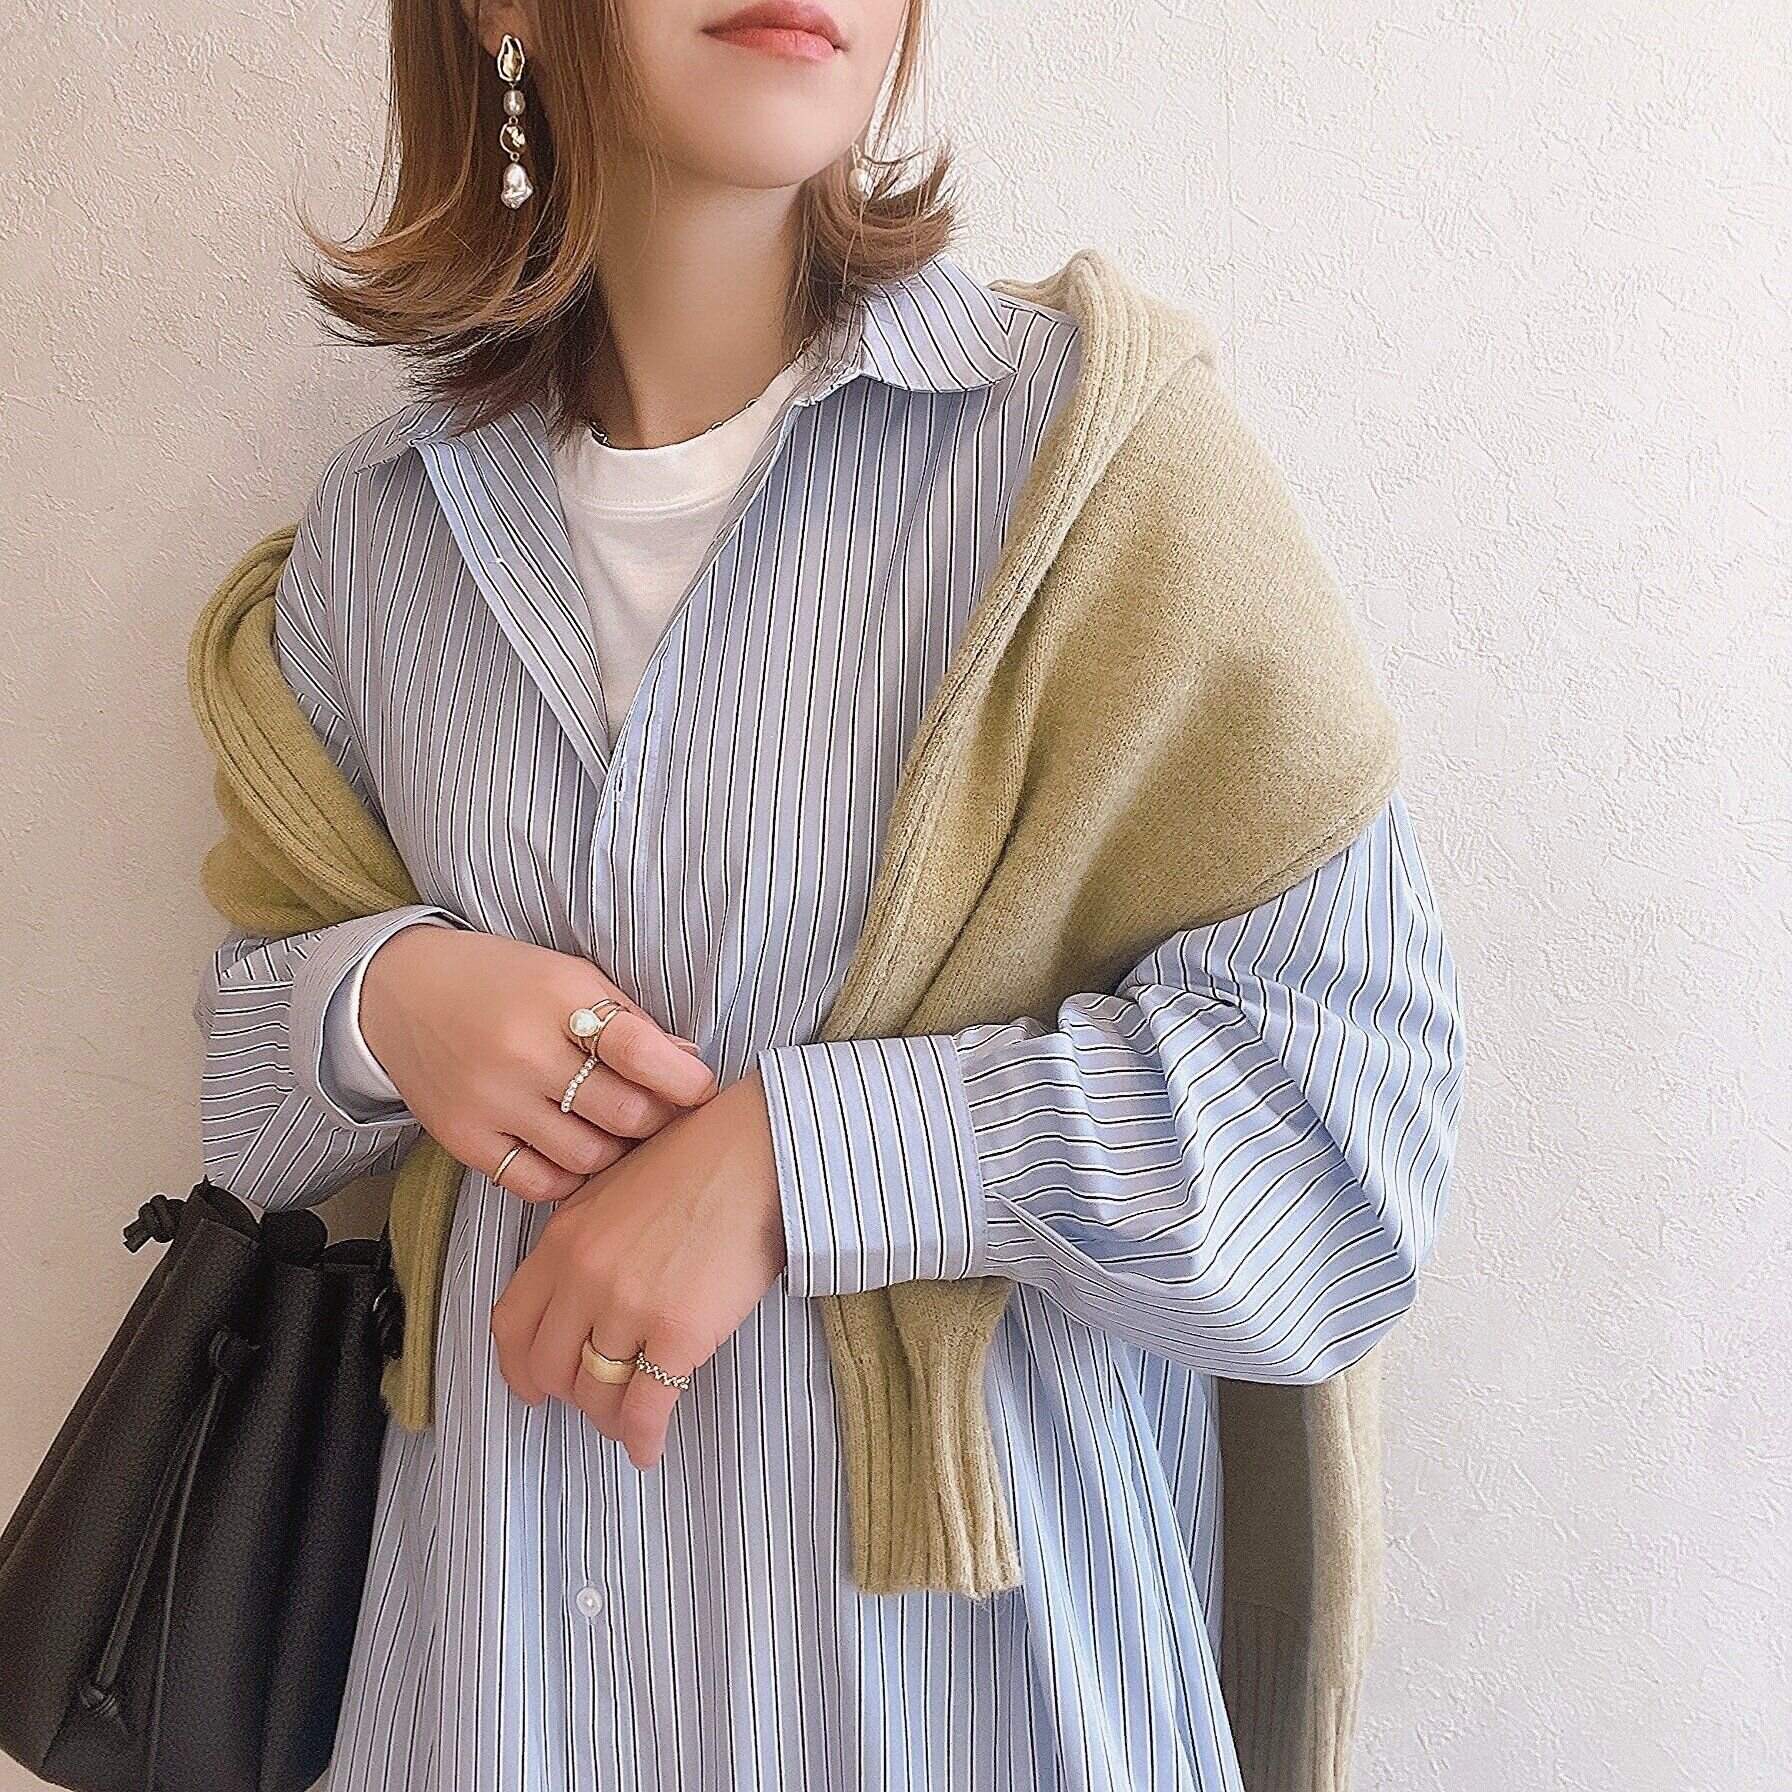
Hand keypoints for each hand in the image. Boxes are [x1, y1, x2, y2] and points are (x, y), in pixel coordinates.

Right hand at [359, 923, 717, 1200]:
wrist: (400, 992)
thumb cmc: (502, 981)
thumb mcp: (569, 976)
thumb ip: (629, 1021)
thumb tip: (689, 1064)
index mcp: (557, 997)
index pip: (637, 1048)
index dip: (683, 1078)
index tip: (701, 1089)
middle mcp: (522, 1052)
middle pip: (623, 1113)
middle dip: (658, 1120)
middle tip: (661, 1114)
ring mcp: (490, 1101)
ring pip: (589, 1157)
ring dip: (618, 1153)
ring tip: (617, 1132)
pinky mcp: (465, 1139)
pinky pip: (539, 1184)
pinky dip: (570, 1177)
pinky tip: (575, 1153)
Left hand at [489, 1066, 786, 1469]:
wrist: (759, 1150)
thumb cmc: (699, 1160)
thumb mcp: (616, 1190)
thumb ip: (586, 1242)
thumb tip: (580, 1296)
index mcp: (563, 1240)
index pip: (511, 1324)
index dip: (519, 1367)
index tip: (534, 1385)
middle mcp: (584, 1277)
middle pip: (549, 1367)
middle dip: (568, 1395)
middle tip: (592, 1400)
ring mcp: (629, 1307)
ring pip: (595, 1393)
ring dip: (608, 1417)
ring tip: (628, 1419)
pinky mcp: (679, 1332)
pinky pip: (646, 1407)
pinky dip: (643, 1438)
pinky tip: (649, 1449)